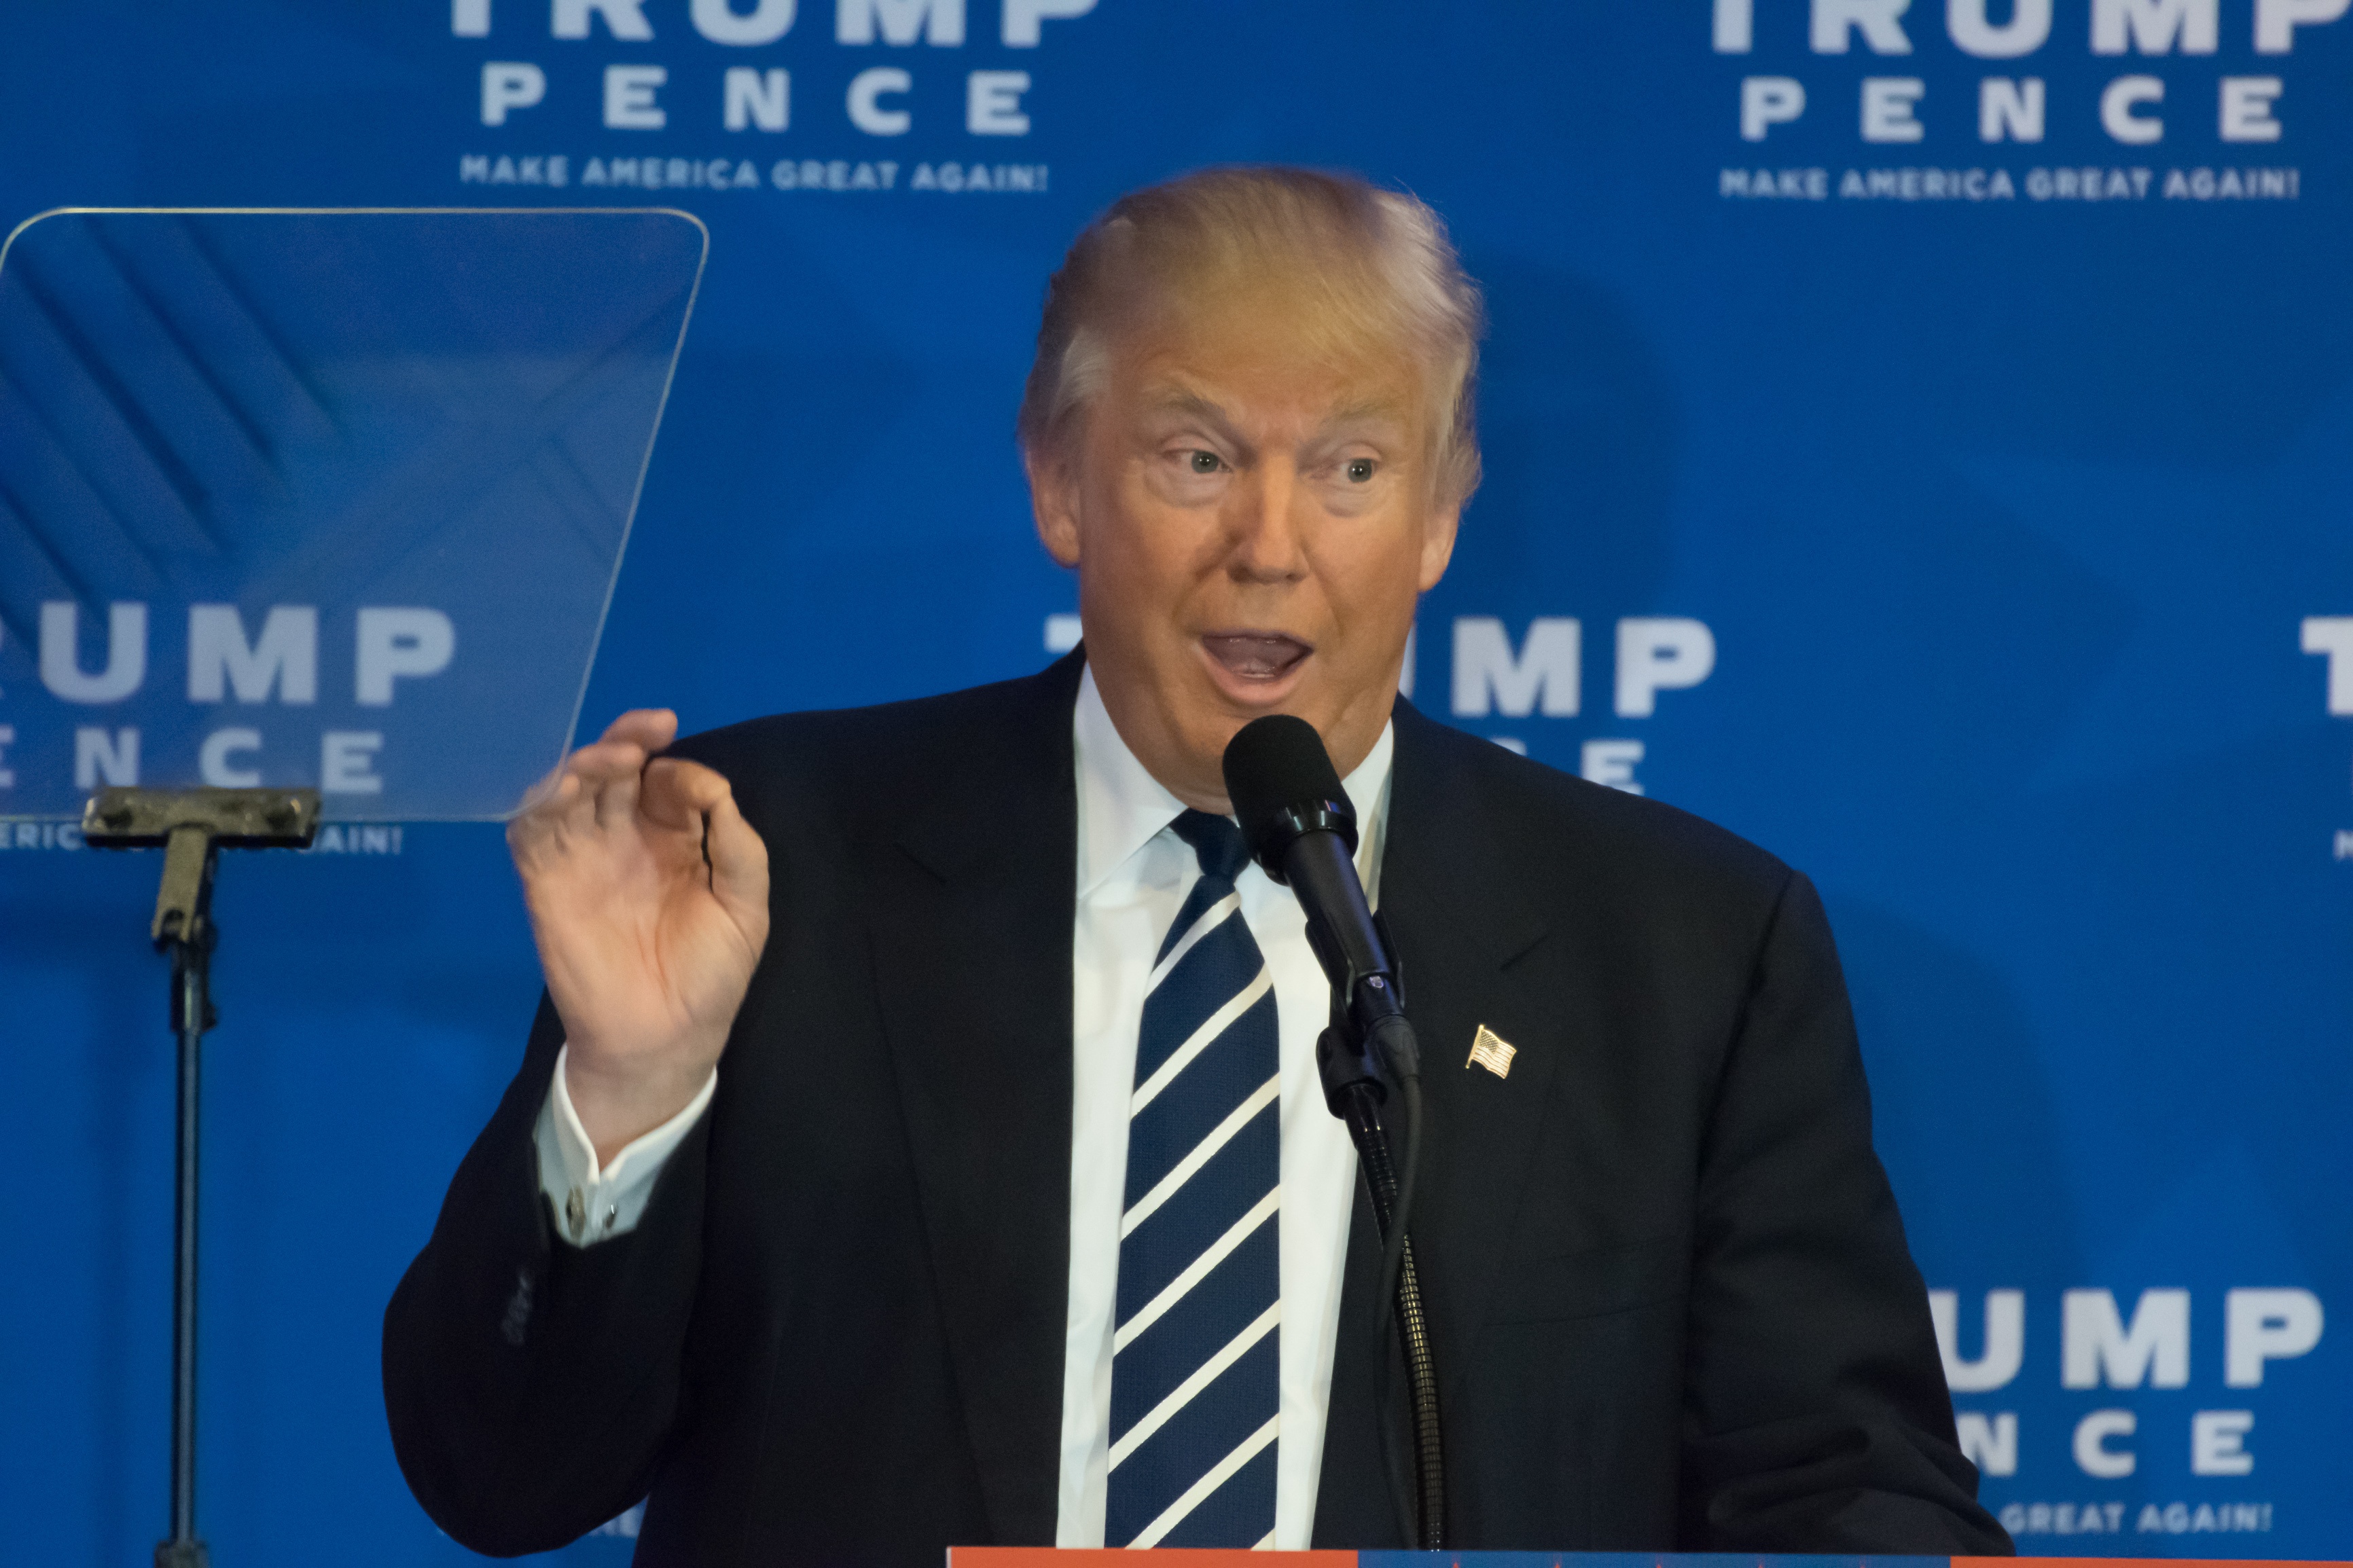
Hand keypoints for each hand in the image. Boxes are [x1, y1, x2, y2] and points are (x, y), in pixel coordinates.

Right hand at [506, 709, 769, 1163]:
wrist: (664, 1039)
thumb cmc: (710, 977)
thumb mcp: (745, 908)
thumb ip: (738, 847)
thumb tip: (715, 788)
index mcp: (674, 838)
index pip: (666, 780)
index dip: (678, 767)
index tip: (698, 786)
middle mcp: (624, 837)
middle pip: (614, 771)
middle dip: (628, 742)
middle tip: (649, 730)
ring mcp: (582, 856)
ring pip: (570, 788)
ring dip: (586, 763)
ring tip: (615, 760)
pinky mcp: (545, 881)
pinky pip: (531, 830)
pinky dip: (539, 801)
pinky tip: (563, 788)